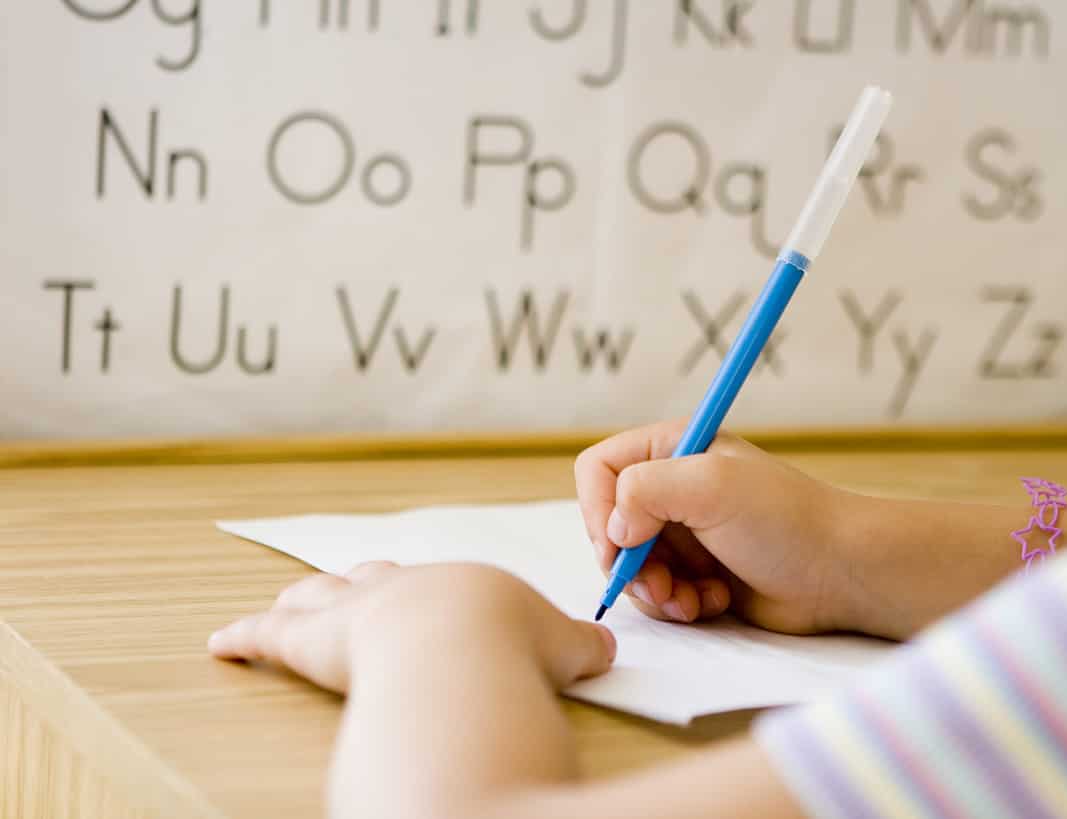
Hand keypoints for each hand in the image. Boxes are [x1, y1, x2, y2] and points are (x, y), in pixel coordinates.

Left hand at [208, 561, 615, 693]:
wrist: (463, 643)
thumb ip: (581, 645)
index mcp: (457, 588)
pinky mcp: (309, 641)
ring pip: (316, 598)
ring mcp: (352, 611)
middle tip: (346, 591)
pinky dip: (241, 639)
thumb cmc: (511, 642)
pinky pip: (266, 638)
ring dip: (301, 602)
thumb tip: (607, 647)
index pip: (434, 587)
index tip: (420, 597)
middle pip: (368, 580)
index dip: (422, 593)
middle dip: (358, 585)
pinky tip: (220, 642)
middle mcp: (399, 589)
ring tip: (288, 604)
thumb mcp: (563, 644)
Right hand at [575, 420, 870, 634]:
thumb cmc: (786, 520)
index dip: (597, 509)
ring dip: (655, 591)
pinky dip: (679, 604)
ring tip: (693, 599)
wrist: (841, 573)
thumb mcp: (711, 485)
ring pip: (630, 567)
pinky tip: (713, 601)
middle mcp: (672, 488)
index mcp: (671, 450)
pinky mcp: (696, 572)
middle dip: (629, 564)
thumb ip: (644, 490)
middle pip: (608, 526)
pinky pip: (658, 594)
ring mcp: (684, 533)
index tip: (621, 545)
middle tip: (660, 585)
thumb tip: (613, 530)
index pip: (597, 470)